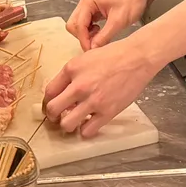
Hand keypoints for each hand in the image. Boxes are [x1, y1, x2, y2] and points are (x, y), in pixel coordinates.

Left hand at [43, 36, 161, 137]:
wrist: (137, 58)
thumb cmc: (114, 55)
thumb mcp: (86, 58)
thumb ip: (72, 75)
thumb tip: (63, 93)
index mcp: (71, 69)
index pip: (49, 92)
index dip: (47, 101)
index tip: (51, 105)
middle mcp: (79, 86)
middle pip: (53, 109)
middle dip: (52, 116)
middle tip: (58, 117)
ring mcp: (93, 100)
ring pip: (67, 124)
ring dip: (68, 125)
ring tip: (74, 121)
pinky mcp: (107, 112)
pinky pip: (87, 131)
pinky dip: (85, 130)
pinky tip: (89, 123)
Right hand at [66, 0, 148, 49]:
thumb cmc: (132, 1)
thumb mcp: (118, 21)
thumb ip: (103, 36)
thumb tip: (93, 49)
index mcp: (89, 1)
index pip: (78, 24)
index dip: (84, 40)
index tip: (91, 52)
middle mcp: (85, 1)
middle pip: (74, 24)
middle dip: (82, 37)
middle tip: (95, 45)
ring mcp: (89, 5)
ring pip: (79, 24)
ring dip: (86, 34)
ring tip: (100, 38)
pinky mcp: (94, 9)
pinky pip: (86, 23)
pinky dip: (90, 31)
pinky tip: (101, 33)